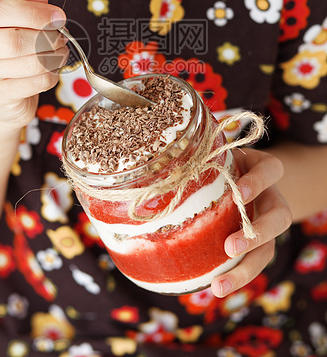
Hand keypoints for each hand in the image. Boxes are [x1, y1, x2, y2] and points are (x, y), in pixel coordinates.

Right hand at [0, 0, 68, 127]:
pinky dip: (52, 74)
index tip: (58, 16)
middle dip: (47, 38)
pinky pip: (36, 82)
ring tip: (60, 52)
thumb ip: (26, 3)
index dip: (32, 12)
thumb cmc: (7, 50)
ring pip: (30, 63)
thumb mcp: (14, 21)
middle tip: (61, 37)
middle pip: (13, 41)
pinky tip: (51, 69)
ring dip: (55, 56)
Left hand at [211, 147, 291, 297]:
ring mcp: (268, 224)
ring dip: (245, 270)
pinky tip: (215, 287)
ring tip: (219, 286)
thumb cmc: (225, 164)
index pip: (271, 171)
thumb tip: (162, 168)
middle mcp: (272, 199)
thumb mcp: (220, 156)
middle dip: (256, 234)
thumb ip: (204, 158)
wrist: (247, 177)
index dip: (258, 181)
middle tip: (230, 247)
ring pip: (268, 249)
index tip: (239, 191)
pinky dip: (236, 276)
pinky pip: (253, 263)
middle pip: (279, 218)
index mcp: (264, 170)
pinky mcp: (260, 244)